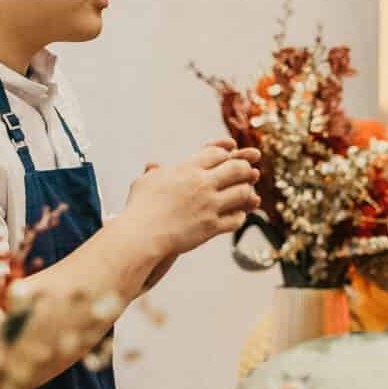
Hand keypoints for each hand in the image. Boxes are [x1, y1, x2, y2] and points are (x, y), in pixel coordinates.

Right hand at [126, 142, 261, 259]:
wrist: (141, 235)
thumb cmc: (139, 208)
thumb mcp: (144, 182)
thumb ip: (154, 172)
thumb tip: (152, 165)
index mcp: (187, 169)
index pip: (217, 154)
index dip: (227, 153)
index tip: (232, 154)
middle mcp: (202, 185)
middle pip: (237, 169)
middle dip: (244, 169)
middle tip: (248, 172)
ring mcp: (209, 206)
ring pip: (242, 193)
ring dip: (246, 192)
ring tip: (246, 194)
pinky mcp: (211, 226)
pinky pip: (236, 219)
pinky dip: (239, 216)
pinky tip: (237, 215)